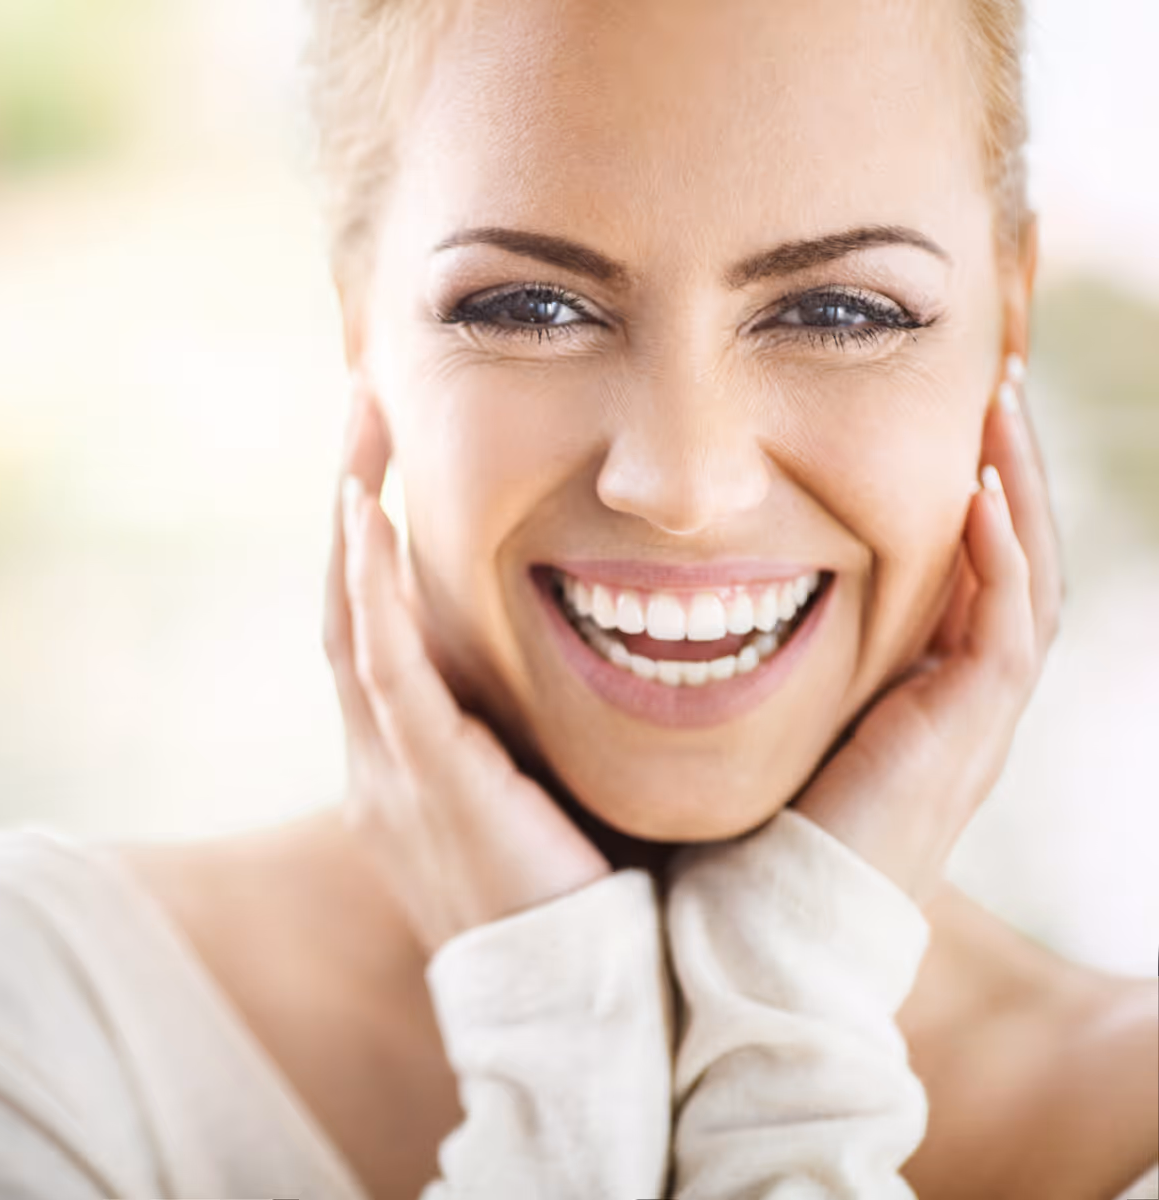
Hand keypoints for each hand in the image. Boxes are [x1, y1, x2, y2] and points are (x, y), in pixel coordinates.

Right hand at [321, 391, 609, 956]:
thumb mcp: (550, 790)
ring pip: (352, 618)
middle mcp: (382, 755)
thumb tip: (614, 652)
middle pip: (348, 603)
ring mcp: (390, 768)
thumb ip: (547, 724)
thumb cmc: (583, 898)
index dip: (377, 541)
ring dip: (354, 519)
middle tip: (366, 403)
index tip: (397, 456)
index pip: (380, 626)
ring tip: (363, 423)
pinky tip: (369, 515)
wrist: (577, 1006)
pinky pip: (382, 666)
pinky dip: (370, 590)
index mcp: (415, 756)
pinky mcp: (424, 780)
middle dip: (354, 502)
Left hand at [794, 361, 1063, 904]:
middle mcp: (968, 692)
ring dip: (1019, 492)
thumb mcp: (789, 703)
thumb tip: (727, 579)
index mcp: (929, 683)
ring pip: (1029, 578)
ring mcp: (978, 713)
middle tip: (996, 389)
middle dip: (1011, 471)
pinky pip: (1008, 627)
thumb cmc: (770, 812)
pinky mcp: (971, 731)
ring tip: (1001, 411)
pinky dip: (1001, 559)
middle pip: (1018, 558)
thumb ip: (791, 647)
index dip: (973, 493)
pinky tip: (978, 497)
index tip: (948, 420)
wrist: (784, 911)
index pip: (973, 568)